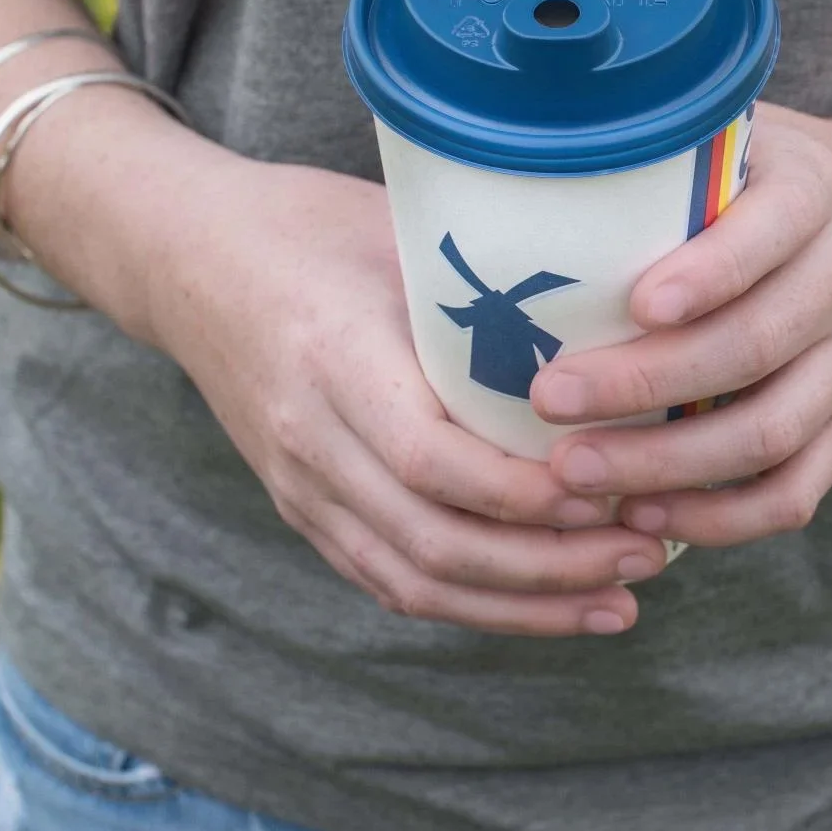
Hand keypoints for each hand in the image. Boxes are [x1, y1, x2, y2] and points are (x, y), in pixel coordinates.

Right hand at [146, 156, 670, 635]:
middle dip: (550, 567)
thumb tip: (611, 315)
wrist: (186, 260)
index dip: (525, 495)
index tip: (611, 493)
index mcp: (333, 357)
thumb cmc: (307, 225)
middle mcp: (308, 437)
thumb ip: (483, 286)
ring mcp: (298, 485)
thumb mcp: (397, 233)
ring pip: (414, 581)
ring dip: (523, 605)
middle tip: (644, 554)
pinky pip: (389, 580)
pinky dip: (473, 605)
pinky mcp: (301, 508)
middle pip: (432, 541)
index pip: (431, 461)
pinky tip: (545, 605)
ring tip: (618, 600)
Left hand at [531, 105, 831, 546]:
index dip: (708, 275)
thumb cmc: (740, 181)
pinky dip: (720, 517)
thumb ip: (647, 150)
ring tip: (575, 473)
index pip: (768, 235)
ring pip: (773, 431)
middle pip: (755, 346)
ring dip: (668, 464)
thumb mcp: (715, 137)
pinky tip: (641, 516)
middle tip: (549, 400)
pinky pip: (794, 491)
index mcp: (810, 193)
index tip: (631, 303)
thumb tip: (504, 165)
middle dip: (647, 383)